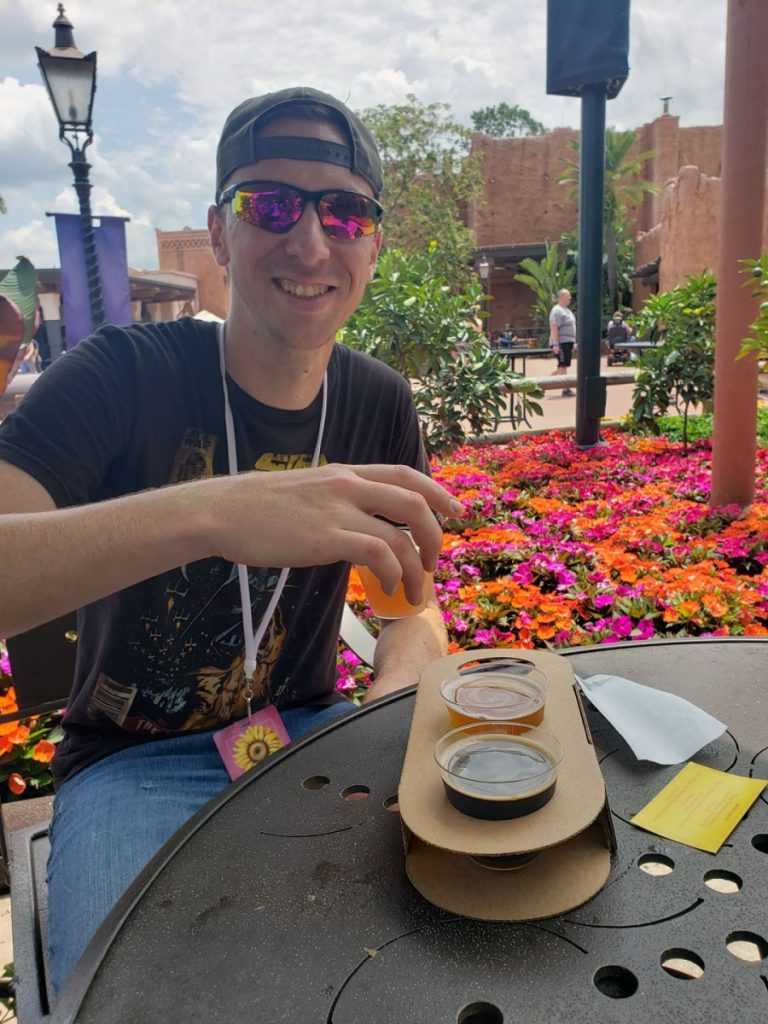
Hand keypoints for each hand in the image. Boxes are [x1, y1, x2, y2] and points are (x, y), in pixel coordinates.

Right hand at [204, 463, 462, 605]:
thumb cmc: (257, 508)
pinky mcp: (326, 537)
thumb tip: (358, 526)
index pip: (405, 474)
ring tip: (414, 590)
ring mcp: (338, 510)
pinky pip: (378, 553)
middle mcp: (348, 486)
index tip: (455, 510)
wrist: (223, 512)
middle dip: (435, 535)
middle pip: (414, 503)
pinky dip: (393, 573)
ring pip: (401, 534)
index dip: (437, 491)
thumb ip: (337, 502)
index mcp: (345, 473)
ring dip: (417, 567)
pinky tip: (388, 588)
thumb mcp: (307, 491)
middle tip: (435, 562)